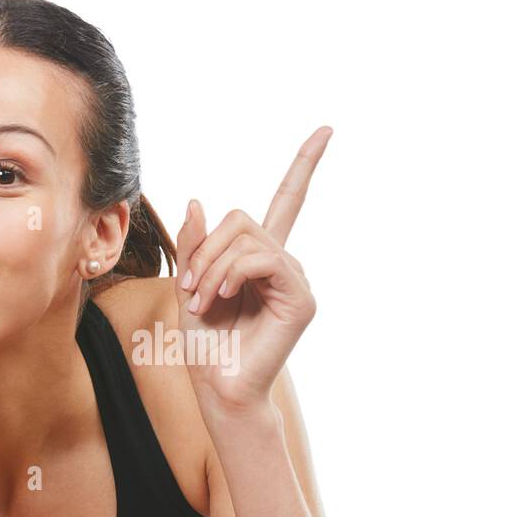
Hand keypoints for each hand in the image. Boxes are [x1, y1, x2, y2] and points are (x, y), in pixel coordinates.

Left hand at [175, 126, 328, 414]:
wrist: (218, 386)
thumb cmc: (204, 344)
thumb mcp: (189, 283)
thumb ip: (196, 244)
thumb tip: (198, 199)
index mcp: (260, 257)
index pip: (287, 201)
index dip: (305, 165)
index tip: (327, 129)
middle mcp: (283, 262)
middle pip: (243, 218)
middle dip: (207, 248)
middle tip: (191, 288)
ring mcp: (296, 279)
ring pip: (249, 239)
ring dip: (214, 267)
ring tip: (203, 301)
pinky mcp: (301, 298)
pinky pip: (262, 260)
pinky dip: (231, 275)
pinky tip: (221, 300)